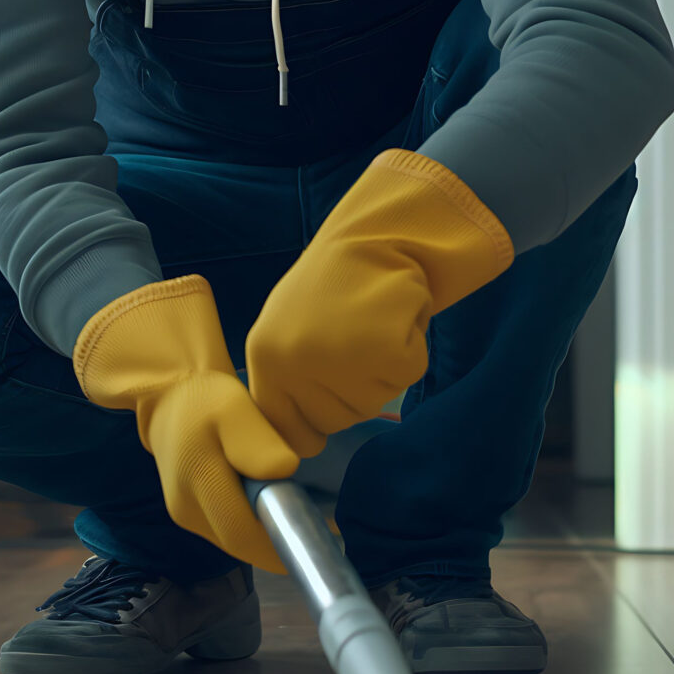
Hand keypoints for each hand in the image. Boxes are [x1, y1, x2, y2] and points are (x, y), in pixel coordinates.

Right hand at [74, 274, 298, 572]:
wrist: (171, 400)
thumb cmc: (206, 401)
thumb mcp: (234, 408)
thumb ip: (257, 442)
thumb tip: (284, 471)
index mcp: (198, 481)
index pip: (241, 533)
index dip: (279, 545)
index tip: (318, 542)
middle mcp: (186, 510)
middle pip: (240, 543)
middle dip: (278, 543)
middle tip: (318, 529)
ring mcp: (185, 516)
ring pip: (233, 540)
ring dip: (265, 536)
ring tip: (298, 516)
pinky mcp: (189, 515)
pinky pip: (226, 530)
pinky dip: (252, 526)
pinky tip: (271, 508)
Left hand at [245, 149, 514, 457]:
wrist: (376, 232)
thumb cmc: (332, 285)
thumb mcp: (287, 330)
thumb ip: (287, 380)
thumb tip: (300, 441)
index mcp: (264, 357)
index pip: (285, 430)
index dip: (311, 423)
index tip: (326, 397)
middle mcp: (295, 363)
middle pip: (333, 422)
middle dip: (349, 393)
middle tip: (354, 341)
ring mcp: (340, 359)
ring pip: (371, 403)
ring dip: (380, 372)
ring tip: (372, 324)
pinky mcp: (386, 350)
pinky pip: (404, 377)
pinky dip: (409, 352)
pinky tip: (395, 318)